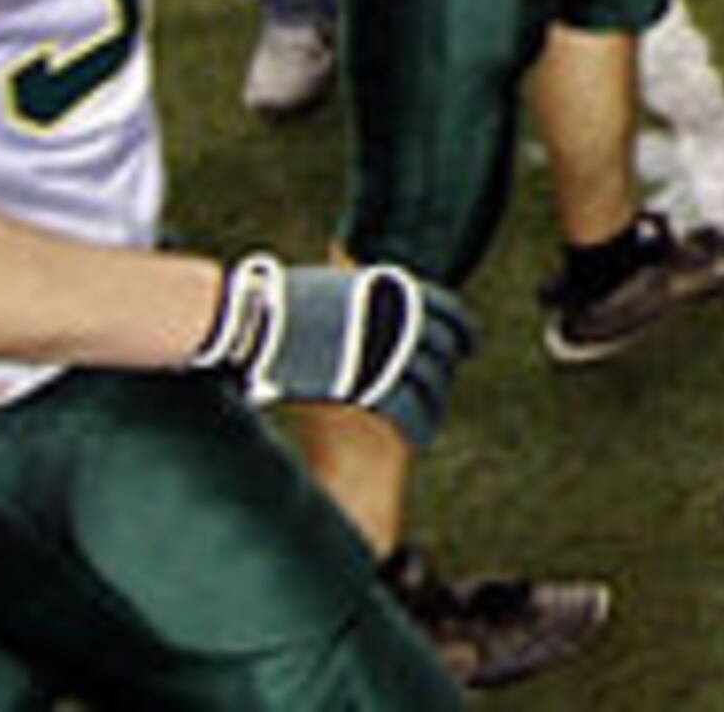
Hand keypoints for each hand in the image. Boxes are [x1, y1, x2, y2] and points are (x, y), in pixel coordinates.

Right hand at [194, 254, 471, 446]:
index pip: (446, 309)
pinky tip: (419, 434)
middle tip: (440, 389)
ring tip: (429, 420)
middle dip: (444, 371)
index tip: (469, 345)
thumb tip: (354, 300)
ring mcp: (385, 349)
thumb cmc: (276, 304)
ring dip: (433, 403)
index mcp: (390, 289)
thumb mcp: (330, 288)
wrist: (253, 318)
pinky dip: (418, 423)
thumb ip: (356, 298)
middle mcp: (397, 316)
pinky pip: (409, 408)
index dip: (463, 330)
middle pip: (441, 350)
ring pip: (431, 382)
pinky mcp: (369, 382)